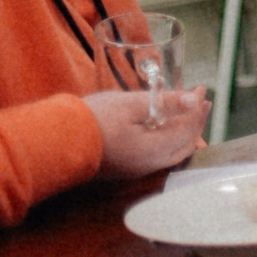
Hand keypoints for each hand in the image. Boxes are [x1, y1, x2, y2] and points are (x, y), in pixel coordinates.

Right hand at [87, 84, 208, 178]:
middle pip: (184, 144)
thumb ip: (166, 103)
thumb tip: (194, 101)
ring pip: (171, 152)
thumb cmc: (94, 119)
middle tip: (200, 99)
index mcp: (153, 151)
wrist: (55, 141)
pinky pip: (157, 154)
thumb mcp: (132, 104)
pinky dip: (168, 137)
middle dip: (195, 121)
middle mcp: (148, 165)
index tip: (201, 88)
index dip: (197, 108)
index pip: (187, 130)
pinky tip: (164, 123)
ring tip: (188, 109)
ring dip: (183, 130)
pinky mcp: (125, 167)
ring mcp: (136, 168)